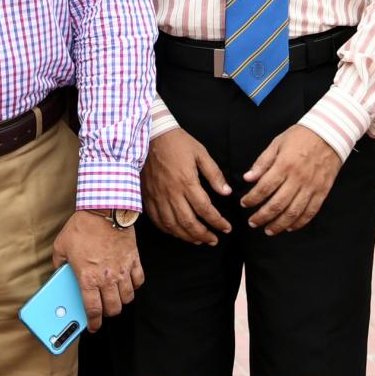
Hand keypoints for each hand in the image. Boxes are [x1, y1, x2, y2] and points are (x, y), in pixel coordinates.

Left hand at [52, 211, 141, 325]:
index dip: (93, 323)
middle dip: (108, 313)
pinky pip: (139, 280)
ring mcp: (123, 270)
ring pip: (127, 297)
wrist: (104, 209)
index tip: (93, 327)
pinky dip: (134, 285)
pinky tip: (128, 283)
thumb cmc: (82, 227)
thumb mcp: (61, 246)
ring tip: (115, 296)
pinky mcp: (134, 260)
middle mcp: (107, 278)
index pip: (93, 310)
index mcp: (88, 278)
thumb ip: (59, 264)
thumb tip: (59, 272)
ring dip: (121, 301)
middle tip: (103, 310)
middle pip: (113, 308)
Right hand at [142, 127, 230, 244]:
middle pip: (188, 222)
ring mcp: (158, 196)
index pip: (205, 209)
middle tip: (214, 240)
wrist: (151, 135)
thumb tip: (227, 192)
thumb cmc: (178, 142)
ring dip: (187, 237)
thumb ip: (214, 174)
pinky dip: (169, 230)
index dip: (217, 222)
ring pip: (172, 225)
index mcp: (187, 182)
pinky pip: (157, 220)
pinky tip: (178, 233)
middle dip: (203, 235)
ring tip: (199, 240)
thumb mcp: (201, 153)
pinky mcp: (148, 197)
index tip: (226, 228)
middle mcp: (171, 193)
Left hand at [236, 124, 342, 234]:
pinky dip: (299, 223)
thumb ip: (262, 162)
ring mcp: (312, 186)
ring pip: (293, 212)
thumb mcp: (278, 143)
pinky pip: (310, 212)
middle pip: (277, 204)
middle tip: (252, 223)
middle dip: (262, 216)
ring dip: (279, 224)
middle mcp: (298, 178)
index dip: (252, 199)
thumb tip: (248, 178)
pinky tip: (289, 227)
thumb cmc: (301, 137)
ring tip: (268, 230)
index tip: (244, 204)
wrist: (331, 133)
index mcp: (284, 165)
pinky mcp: (322, 191)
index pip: (264, 188)